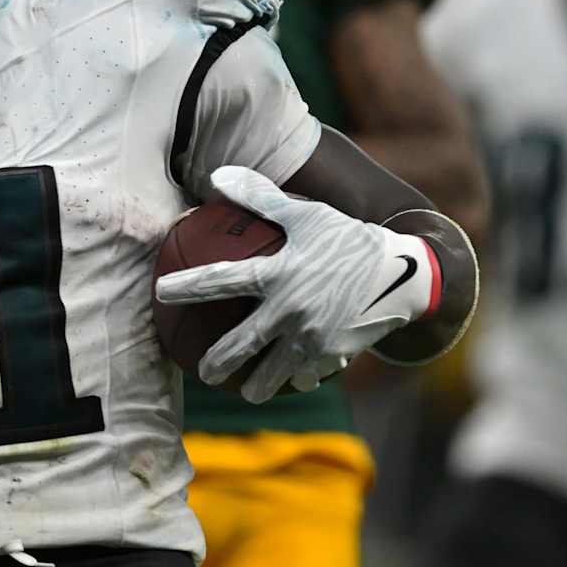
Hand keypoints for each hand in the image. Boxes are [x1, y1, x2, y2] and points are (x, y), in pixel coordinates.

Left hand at [155, 167, 436, 402]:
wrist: (405, 274)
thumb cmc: (348, 238)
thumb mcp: (306, 214)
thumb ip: (260, 198)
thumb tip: (217, 176)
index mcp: (279, 273)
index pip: (221, 280)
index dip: (188, 286)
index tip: (161, 292)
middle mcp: (291, 310)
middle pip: (241, 344)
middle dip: (217, 362)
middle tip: (203, 371)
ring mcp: (313, 337)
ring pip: (273, 373)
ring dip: (257, 385)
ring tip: (246, 390)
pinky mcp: (334, 355)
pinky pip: (307, 374)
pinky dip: (297, 379)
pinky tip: (291, 383)